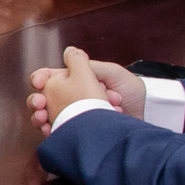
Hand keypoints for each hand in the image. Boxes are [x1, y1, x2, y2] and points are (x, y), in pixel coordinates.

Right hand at [27, 47, 143, 132]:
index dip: (40, 79)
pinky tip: (51, 132)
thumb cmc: (133, 90)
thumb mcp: (113, 72)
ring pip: (47, 117)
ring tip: (46, 121)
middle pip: (43, 99)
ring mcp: (75, 115)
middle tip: (40, 106)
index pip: (50, 78)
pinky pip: (59, 133)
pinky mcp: (79, 132)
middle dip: (36, 102)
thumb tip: (68, 52)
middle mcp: (73, 97)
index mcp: (77, 80)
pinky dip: (53, 132)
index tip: (39, 84)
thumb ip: (88, 65)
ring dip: (41, 119)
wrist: (148, 114)